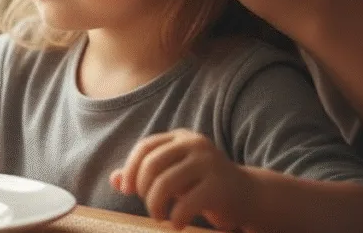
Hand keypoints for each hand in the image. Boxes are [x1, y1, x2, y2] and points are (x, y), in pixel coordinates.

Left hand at [111, 130, 252, 230]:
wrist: (249, 196)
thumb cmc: (203, 186)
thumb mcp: (173, 176)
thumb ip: (145, 176)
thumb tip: (114, 179)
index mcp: (181, 137)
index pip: (145, 147)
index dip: (131, 169)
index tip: (126, 190)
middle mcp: (194, 144)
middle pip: (152, 163)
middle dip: (143, 189)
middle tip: (149, 208)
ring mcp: (208, 162)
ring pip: (166, 182)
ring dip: (155, 205)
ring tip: (159, 217)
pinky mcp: (219, 185)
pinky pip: (186, 202)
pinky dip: (175, 217)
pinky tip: (176, 224)